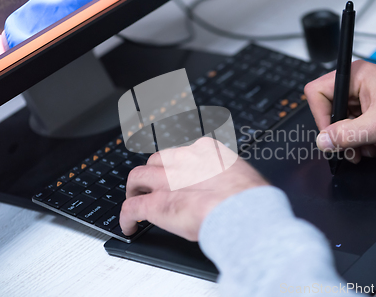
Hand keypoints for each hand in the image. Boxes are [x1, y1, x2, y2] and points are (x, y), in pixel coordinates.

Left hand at [119, 137, 267, 240]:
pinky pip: (131, 208)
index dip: (175, 165)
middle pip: (155, 161)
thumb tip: (224, 185)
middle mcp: (182, 160)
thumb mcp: (239, 173)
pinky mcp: (155, 205)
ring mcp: (166, 181)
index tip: (175, 173)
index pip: (181, 152)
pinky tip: (129, 226)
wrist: (244, 212)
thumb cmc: (249, 197)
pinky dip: (126, 217)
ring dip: (133, 189)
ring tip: (135, 200)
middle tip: (152, 187)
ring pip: (137, 177)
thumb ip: (224, 174)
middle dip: (152, 174)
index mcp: (204, 150)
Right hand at [304, 60, 375, 162]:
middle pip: (330, 112)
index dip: (321, 116)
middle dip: (343, 136)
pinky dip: (365, 142)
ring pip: (343, 124)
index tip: (331, 136)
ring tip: (373, 148)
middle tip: (353, 149)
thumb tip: (322, 141)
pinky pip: (356, 129)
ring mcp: (364, 98)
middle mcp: (357, 84)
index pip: (317, 93)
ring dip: (356, 142)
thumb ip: (347, 135)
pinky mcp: (372, 110)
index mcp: (355, 76)